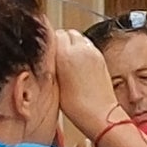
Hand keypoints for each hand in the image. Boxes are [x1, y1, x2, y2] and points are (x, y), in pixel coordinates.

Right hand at [48, 24, 123, 143]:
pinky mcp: (101, 57)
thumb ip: (50, 64)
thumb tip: (47, 56)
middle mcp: (81, 49)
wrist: (100, 114)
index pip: (53, 34)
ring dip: (72, 44)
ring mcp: (93, 52)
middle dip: (60, 41)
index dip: (48, 43)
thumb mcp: (54, 84)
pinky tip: (78, 64)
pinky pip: (88, 45)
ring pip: (78, 37)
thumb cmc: (77, 106)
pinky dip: (82, 49)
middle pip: (67, 32)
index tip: (45, 51)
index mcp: (66, 54)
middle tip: (55, 55)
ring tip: (67, 59)